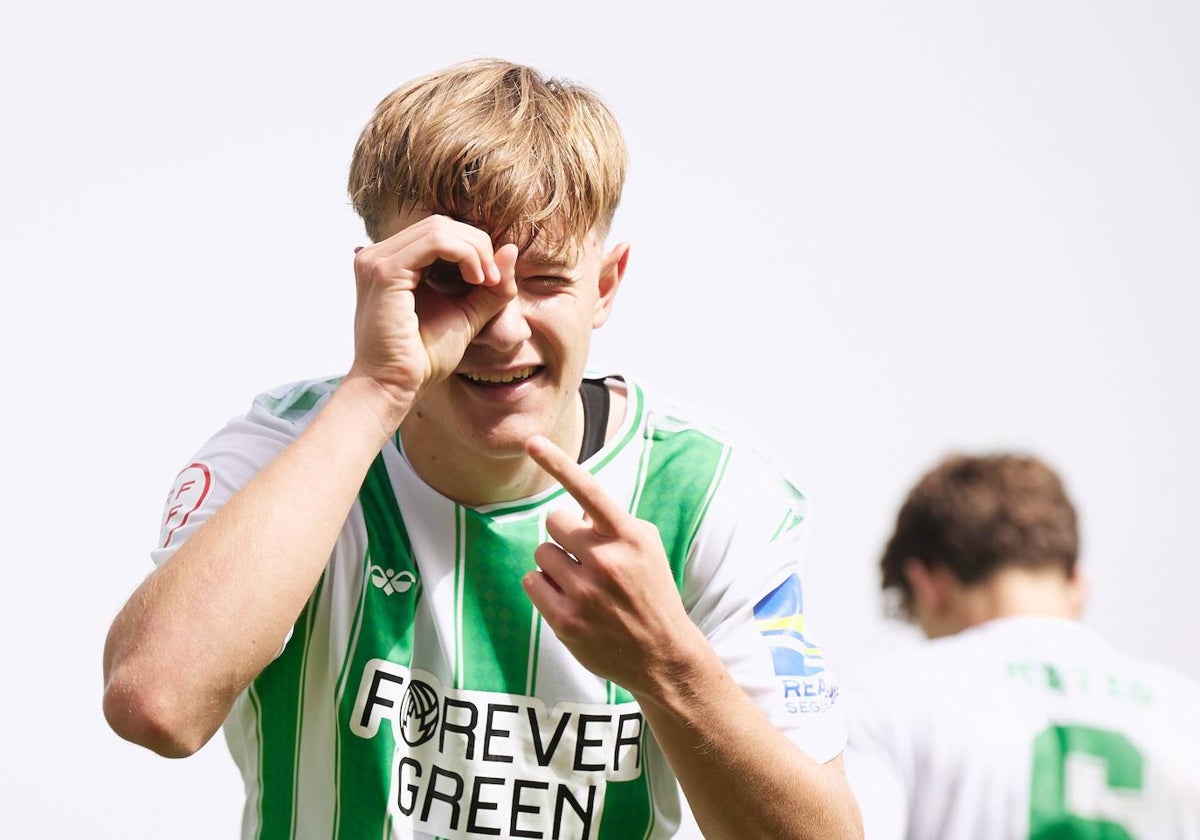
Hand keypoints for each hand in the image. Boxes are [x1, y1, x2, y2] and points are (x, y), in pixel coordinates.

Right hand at [347, 214, 518, 414]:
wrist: (394, 387)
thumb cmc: (422, 357)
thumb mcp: (467, 314)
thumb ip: (489, 285)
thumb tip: (511, 249)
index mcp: (392, 262)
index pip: (440, 233)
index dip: (474, 248)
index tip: (494, 280)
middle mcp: (378, 255)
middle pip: (441, 224)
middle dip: (477, 246)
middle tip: (495, 280)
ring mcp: (377, 260)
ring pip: (440, 228)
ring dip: (475, 250)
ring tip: (487, 281)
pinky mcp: (384, 271)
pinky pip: (435, 241)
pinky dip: (465, 254)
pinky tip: (477, 279)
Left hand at [522, 435, 705, 694]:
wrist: (661, 654)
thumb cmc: (651, 591)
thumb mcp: (644, 547)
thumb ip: (611, 523)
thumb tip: (572, 512)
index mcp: (629, 537)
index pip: (587, 491)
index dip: (558, 462)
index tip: (532, 441)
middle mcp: (606, 561)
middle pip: (553, 521)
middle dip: (564, 534)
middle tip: (584, 556)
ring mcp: (585, 593)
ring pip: (540, 553)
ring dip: (554, 563)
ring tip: (581, 583)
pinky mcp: (565, 620)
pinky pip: (532, 581)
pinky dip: (544, 586)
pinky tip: (569, 599)